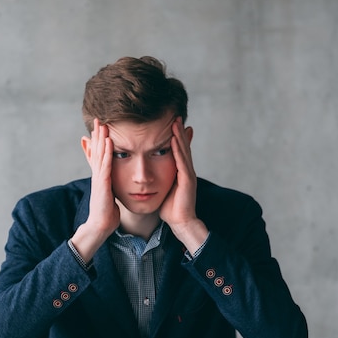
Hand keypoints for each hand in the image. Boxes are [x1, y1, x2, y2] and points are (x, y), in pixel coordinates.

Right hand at [71, 119, 119, 262]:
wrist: (101, 225)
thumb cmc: (106, 211)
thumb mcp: (107, 192)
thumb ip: (107, 181)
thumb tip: (109, 176)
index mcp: (100, 175)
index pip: (99, 153)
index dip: (99, 139)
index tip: (101, 124)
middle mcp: (97, 174)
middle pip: (97, 150)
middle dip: (97, 134)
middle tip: (98, 118)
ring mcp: (99, 178)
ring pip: (100, 155)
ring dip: (101, 139)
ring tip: (102, 124)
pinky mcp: (103, 184)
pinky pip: (106, 166)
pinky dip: (108, 153)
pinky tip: (110, 142)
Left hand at [159, 118, 208, 251]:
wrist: (180, 222)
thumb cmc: (170, 208)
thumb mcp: (163, 189)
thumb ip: (159, 178)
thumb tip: (150, 173)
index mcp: (180, 172)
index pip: (177, 150)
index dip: (174, 136)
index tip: (170, 122)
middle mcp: (186, 170)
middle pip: (182, 146)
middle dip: (179, 131)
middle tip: (176, 116)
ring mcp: (188, 174)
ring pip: (183, 151)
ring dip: (179, 136)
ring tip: (176, 122)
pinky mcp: (187, 180)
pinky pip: (182, 162)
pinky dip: (178, 150)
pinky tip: (174, 140)